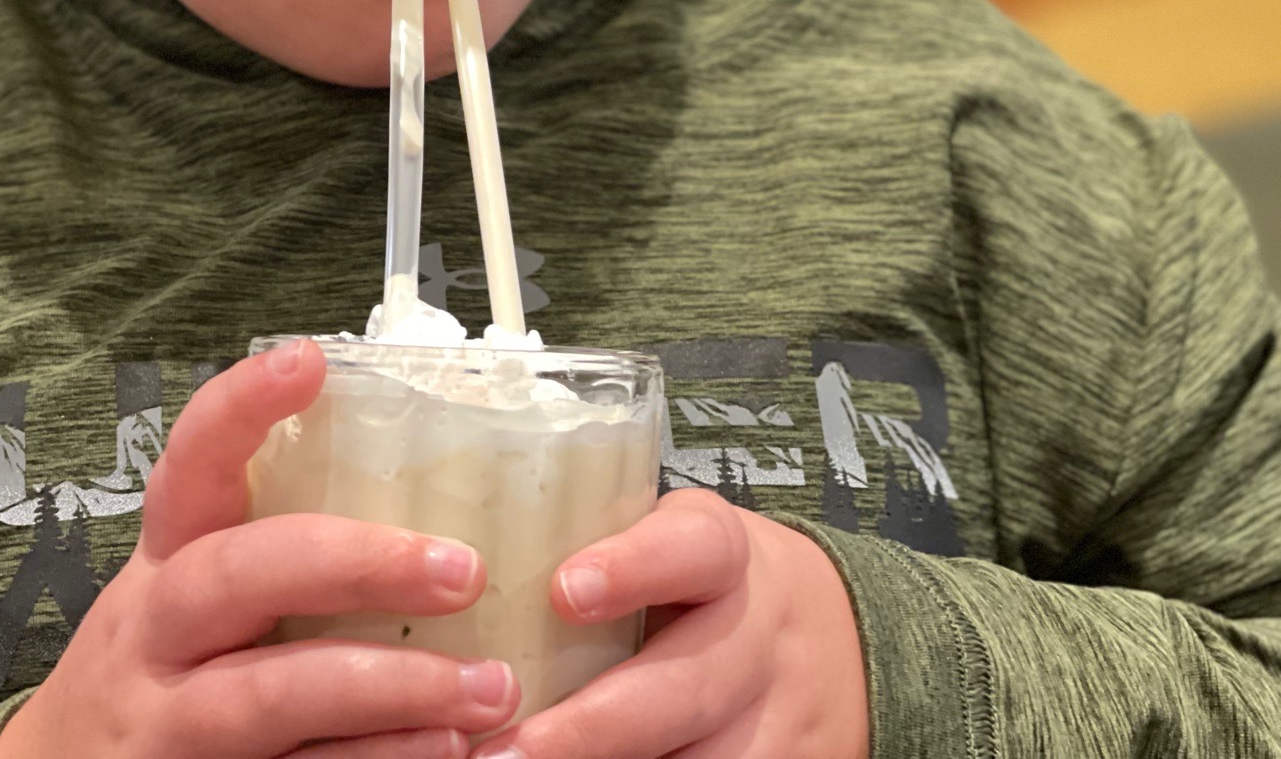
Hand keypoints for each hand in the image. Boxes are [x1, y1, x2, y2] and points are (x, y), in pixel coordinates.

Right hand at [0, 338, 523, 758]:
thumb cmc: (163, 674)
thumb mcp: (186, 598)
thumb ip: (271, 547)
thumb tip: (429, 486)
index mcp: (165, 563)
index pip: (190, 465)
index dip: (240, 408)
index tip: (307, 360)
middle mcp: (154, 635)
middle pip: (239, 578)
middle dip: (355, 566)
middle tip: (461, 569)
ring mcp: (167, 724)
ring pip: (272, 695)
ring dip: (392, 688)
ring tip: (490, 686)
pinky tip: (445, 753)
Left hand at [467, 489, 867, 758]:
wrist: (834, 641)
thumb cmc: (701, 587)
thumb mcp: (670, 542)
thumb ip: (592, 543)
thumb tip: (447, 566)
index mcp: (723, 554)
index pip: (692, 548)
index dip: (634, 568)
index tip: (564, 590)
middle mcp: (756, 636)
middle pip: (687, 686)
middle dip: (593, 728)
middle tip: (508, 750)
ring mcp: (776, 719)